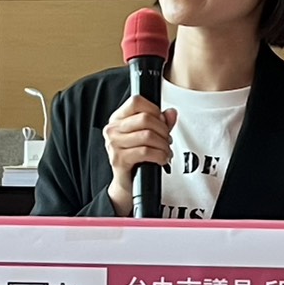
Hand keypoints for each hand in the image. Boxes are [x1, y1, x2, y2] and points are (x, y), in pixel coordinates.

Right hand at [103, 95, 177, 215]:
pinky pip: (145, 151)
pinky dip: (159, 155)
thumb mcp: (148, 136)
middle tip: (167, 140)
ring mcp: (114, 144)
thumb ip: (160, 123)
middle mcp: (112, 129)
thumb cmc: (136, 158)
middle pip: (145, 118)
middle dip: (163, 130)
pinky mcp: (119, 159)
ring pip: (147, 135)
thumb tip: (171, 113)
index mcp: (117, 119)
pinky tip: (162, 159)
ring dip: (163, 145)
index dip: (154, 109)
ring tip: (165, 151)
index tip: (161, 121)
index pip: (136, 101)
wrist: (126, 182)